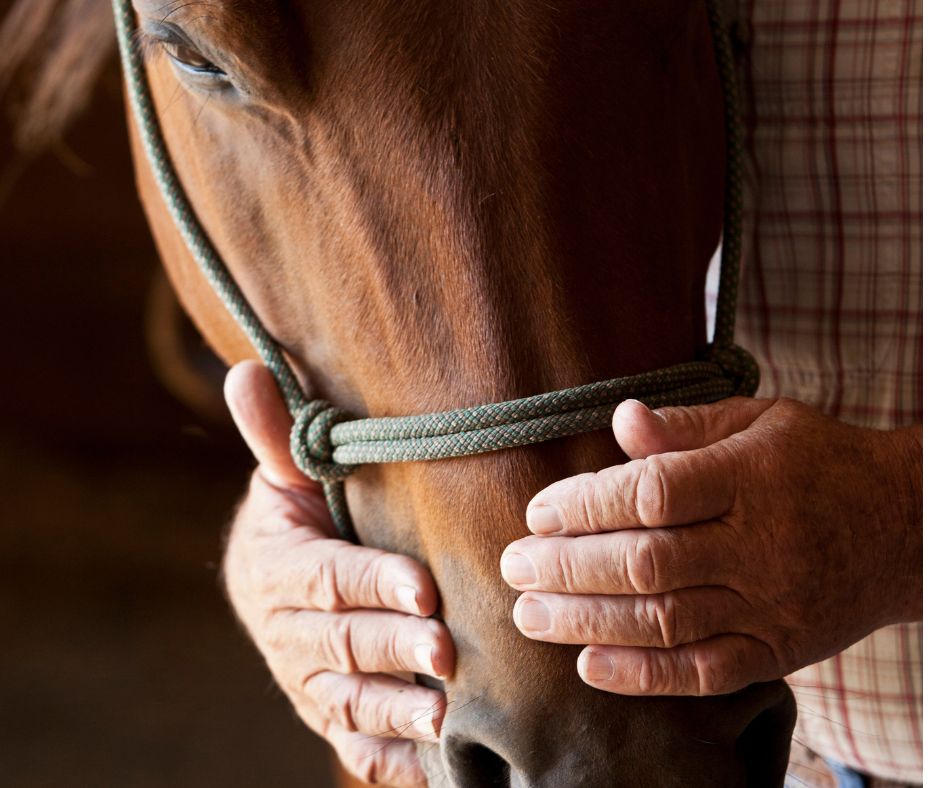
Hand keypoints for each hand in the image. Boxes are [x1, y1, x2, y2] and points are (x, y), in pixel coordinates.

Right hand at [223, 361, 454, 785]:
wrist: (277, 578)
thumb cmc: (302, 514)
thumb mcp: (286, 474)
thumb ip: (275, 434)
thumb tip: (245, 371)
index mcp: (276, 566)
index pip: (325, 577)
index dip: (370, 583)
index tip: (421, 586)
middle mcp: (284, 629)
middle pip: (340, 643)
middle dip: (392, 648)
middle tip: (445, 651)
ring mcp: (303, 680)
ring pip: (345, 701)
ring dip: (393, 710)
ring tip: (444, 715)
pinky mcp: (326, 713)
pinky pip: (351, 744)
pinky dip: (387, 757)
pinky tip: (430, 765)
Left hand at [501, 397, 920, 695]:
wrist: (907, 529)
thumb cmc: (819, 462)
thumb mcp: (761, 421)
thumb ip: (687, 425)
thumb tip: (619, 420)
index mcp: (751, 478)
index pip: (654, 493)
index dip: (587, 504)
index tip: (539, 511)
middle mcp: (759, 546)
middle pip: (647, 562)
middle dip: (568, 567)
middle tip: (513, 567)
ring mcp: (769, 606)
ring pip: (665, 621)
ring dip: (587, 621)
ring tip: (528, 616)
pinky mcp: (777, 651)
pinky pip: (704, 672)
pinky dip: (644, 675)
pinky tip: (588, 666)